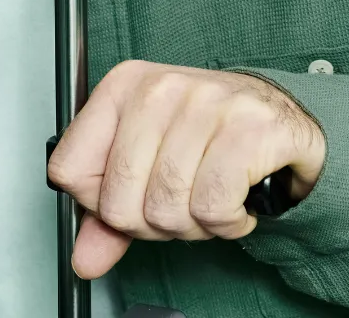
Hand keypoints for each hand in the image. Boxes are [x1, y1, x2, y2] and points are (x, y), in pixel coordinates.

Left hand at [47, 60, 325, 279]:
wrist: (279, 113)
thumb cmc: (206, 134)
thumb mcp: (147, 158)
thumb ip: (109, 208)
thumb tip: (84, 260)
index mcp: (119, 88)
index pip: (69, 169)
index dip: (98, 205)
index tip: (129, 198)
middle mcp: (156, 90)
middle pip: (118, 202)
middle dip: (151, 224)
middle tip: (179, 205)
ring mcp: (203, 104)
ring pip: (166, 209)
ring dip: (194, 226)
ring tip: (209, 199)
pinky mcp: (248, 130)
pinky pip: (214, 209)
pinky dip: (228, 224)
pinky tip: (235, 202)